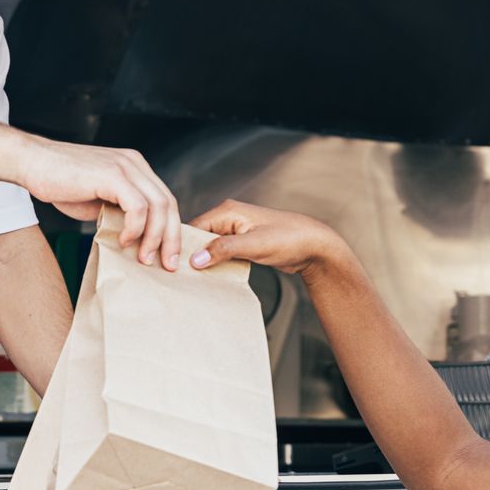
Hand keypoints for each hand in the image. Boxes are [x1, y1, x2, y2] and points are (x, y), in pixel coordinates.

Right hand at [17, 138, 181, 269]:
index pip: (165, 200)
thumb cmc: (60, 183)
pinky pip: (137, 207)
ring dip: (154, 237)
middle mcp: (135, 164)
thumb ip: (119, 213)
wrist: (32, 164)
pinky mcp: (112, 175)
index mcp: (135, 167)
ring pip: (158, 206)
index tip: (168, 256)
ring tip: (143, 258)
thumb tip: (135, 240)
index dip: (171, 229)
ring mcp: (125, 167)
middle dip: (171, 238)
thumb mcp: (98, 200)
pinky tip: (123, 240)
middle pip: (168, 204)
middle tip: (168, 264)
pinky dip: (135, 228)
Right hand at [188, 200, 344, 278]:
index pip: (194, 227)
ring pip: (210, 247)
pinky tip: (213, 277)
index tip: (174, 265)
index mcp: (228, 211)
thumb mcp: (254, 245)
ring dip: (205, 262)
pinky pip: (222, 253)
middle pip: (200, 237)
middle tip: (183, 276)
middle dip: (193, 255)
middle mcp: (229, 218)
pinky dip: (217, 264)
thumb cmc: (290, 238)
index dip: (183, 246)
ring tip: (195, 279)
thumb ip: (223, 250)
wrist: (315, 246)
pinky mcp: (243, 243)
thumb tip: (196, 259)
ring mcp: (236, 231)